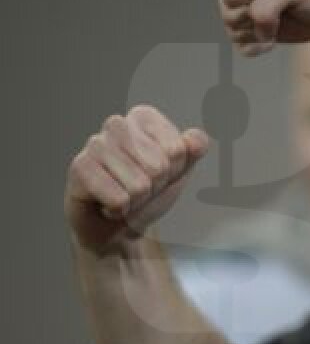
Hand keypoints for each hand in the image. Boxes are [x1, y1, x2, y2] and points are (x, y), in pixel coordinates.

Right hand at [65, 105, 208, 253]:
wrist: (119, 226)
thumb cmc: (149, 194)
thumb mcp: (180, 171)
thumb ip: (195, 150)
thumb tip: (196, 139)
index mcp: (144, 118)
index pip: (177, 150)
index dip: (173, 171)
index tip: (158, 175)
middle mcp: (117, 124)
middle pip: (159, 167)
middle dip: (154, 187)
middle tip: (139, 188)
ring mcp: (95, 144)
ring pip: (139, 185)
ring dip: (136, 201)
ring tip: (123, 195)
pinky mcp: (79, 168)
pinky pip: (118, 199)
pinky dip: (118, 210)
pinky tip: (106, 203)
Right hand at [216, 0, 309, 55]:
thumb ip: (266, 4)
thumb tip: (255, 28)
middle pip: (226, 5)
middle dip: (257, 11)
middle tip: (284, 3)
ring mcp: (243, 4)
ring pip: (231, 26)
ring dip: (260, 29)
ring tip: (283, 17)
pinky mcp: (252, 27)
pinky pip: (240, 44)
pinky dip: (258, 45)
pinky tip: (275, 37)